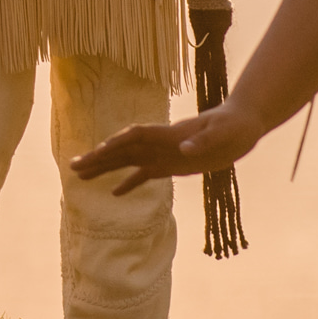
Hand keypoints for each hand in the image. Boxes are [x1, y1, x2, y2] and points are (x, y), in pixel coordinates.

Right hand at [71, 110, 243, 184]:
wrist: (243, 125)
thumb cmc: (234, 126)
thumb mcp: (223, 134)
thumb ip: (203, 141)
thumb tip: (183, 149)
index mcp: (169, 134)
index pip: (136, 136)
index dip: (117, 144)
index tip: (98, 152)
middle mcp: (160, 143)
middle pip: (123, 149)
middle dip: (98, 158)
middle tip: (73, 167)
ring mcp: (164, 154)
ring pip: (127, 161)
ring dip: (104, 168)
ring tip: (80, 176)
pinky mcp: (171, 165)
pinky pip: (144, 175)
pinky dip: (128, 183)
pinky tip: (114, 193)